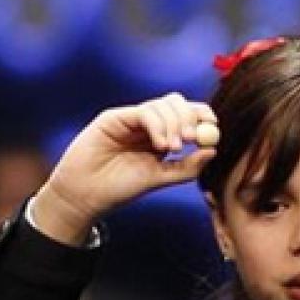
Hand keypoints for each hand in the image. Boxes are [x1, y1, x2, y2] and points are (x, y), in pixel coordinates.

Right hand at [30, 94, 217, 244]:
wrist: (86, 195)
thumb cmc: (119, 189)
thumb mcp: (159, 178)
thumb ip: (186, 168)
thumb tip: (213, 150)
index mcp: (159, 137)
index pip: (185, 115)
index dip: (201, 116)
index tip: (214, 128)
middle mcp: (146, 124)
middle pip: (176, 103)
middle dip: (189, 117)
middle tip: (194, 138)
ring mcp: (130, 119)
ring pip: (162, 105)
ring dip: (174, 123)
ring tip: (173, 148)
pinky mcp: (115, 118)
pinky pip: (144, 112)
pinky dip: (158, 125)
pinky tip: (160, 145)